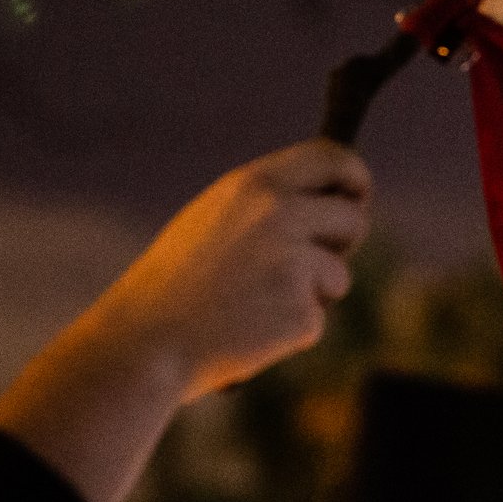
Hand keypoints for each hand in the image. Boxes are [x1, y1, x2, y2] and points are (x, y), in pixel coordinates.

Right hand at [93, 138, 370, 402]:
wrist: (146, 343)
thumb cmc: (175, 284)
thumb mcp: (214, 219)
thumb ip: (269, 204)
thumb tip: (329, 203)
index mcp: (255, 184)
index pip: (333, 158)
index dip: (354, 178)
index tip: (356, 198)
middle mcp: (280, 215)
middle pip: (353, 219)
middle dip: (344, 243)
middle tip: (311, 265)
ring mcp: (294, 264)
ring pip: (338, 276)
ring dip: (312, 294)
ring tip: (253, 305)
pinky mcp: (302, 313)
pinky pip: (317, 320)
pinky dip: (291, 331)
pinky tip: (249, 331)